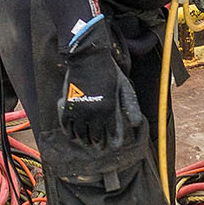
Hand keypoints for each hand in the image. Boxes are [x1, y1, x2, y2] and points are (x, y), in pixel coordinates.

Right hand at [56, 21, 143, 146]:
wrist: (88, 57)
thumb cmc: (108, 71)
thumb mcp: (124, 87)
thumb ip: (130, 105)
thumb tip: (137, 124)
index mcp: (109, 108)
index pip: (110, 132)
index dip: (111, 141)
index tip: (110, 146)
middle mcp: (94, 112)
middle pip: (95, 136)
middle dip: (97, 143)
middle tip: (98, 147)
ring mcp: (79, 109)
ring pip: (80, 133)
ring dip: (84, 140)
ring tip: (86, 142)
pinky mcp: (67, 105)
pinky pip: (66, 125)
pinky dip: (69, 132)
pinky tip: (73, 135)